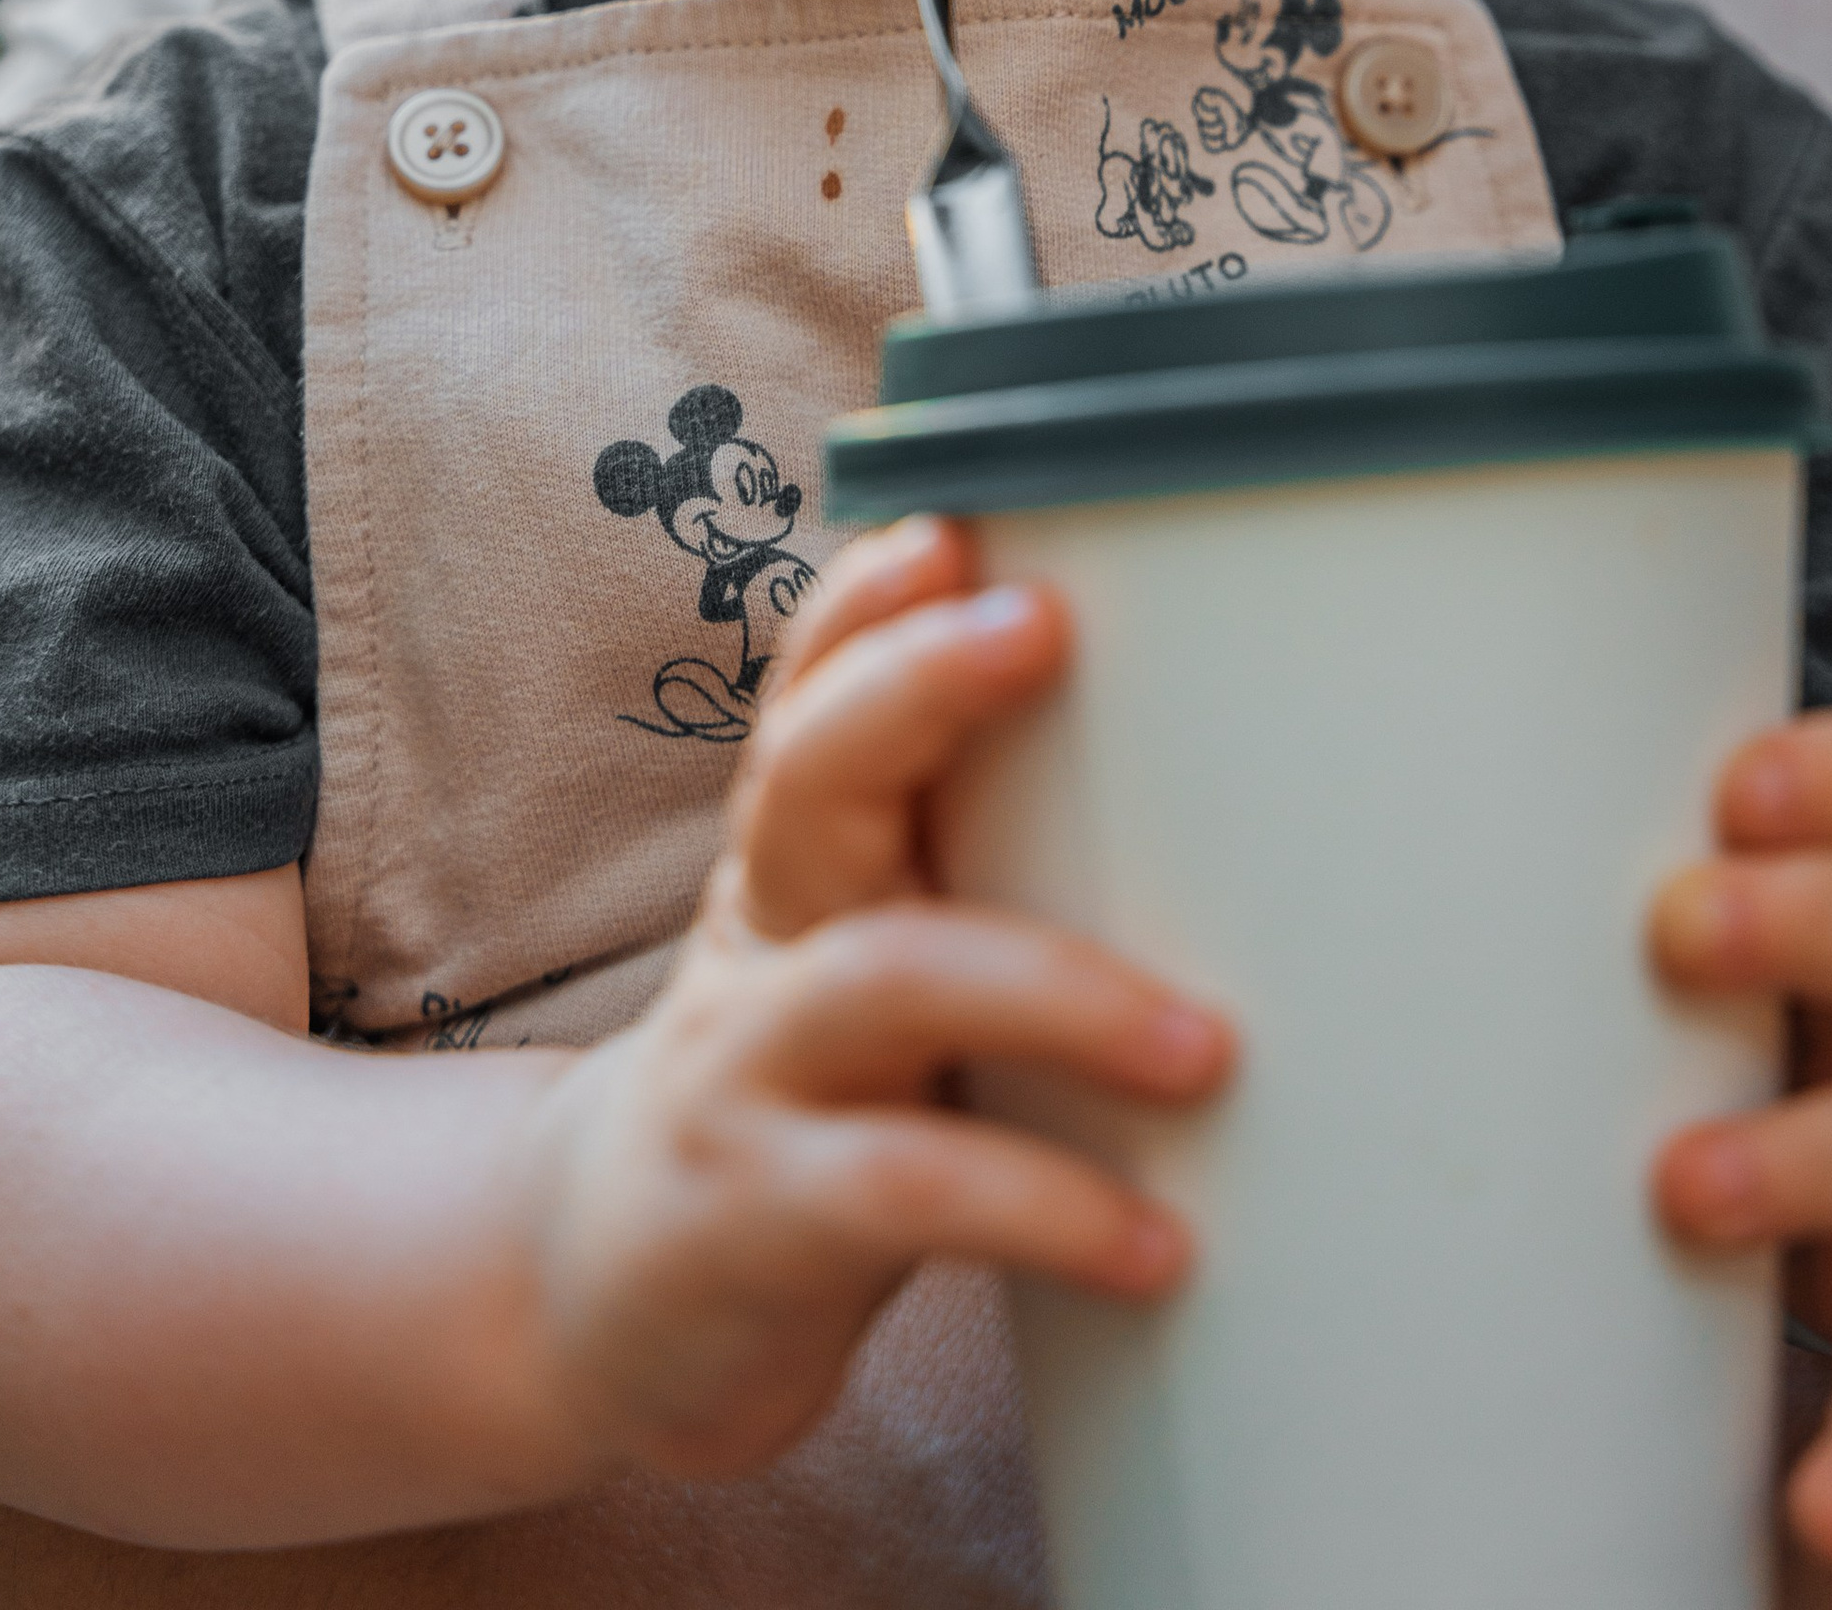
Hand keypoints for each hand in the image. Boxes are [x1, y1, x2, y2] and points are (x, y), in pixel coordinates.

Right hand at [518, 514, 1232, 1482]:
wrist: (612, 1311)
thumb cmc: (805, 1108)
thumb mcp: (862, 971)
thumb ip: (974, 881)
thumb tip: (1219, 789)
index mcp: (796, 866)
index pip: (813, 695)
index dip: (870, 601)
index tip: (957, 521)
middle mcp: (760, 938)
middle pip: (811, 775)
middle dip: (916, 683)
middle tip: (1044, 624)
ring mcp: (746, 1072)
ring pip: (881, 977)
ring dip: (1056, 992)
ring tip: (1202, 1046)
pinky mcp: (760, 1220)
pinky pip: (906, 1190)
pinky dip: (1041, 1205)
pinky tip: (1152, 1244)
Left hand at [1651, 715, 1831, 1569]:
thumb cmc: (1804, 976)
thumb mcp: (1761, 889)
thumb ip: (1613, 856)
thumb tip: (1347, 823)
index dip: (1820, 786)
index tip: (1732, 787)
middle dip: (1799, 928)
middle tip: (1676, 928)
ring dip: (1808, 1160)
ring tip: (1685, 1186)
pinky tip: (1815, 1503)